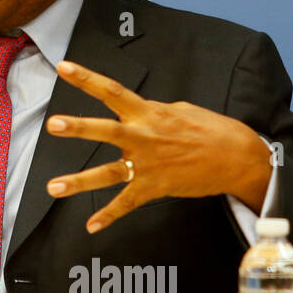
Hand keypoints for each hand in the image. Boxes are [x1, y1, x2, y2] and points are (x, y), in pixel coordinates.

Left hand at [44, 60, 271, 232]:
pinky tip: (91, 225)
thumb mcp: (180, 109)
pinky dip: (109, 215)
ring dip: (80, 181)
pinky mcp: (155, 187)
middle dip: (78, 127)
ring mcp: (148, 164)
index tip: (63, 67)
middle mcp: (144, 136)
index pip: (113, 91)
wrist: (238, 158)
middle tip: (53, 124)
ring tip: (53, 187)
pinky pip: (127, 203)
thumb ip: (152, 111)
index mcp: (149, 112)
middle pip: (106, 130)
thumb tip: (137, 113)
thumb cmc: (210, 129)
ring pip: (108, 173)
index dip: (87, 78)